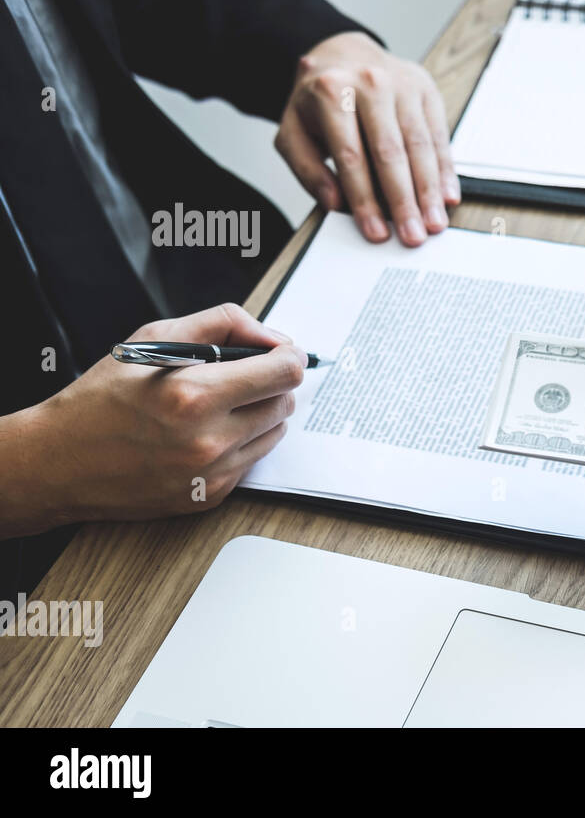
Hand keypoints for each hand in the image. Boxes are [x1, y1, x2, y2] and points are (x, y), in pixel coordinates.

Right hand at [0, 304, 304, 537]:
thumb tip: (272, 338)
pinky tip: (203, 434)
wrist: (59, 461)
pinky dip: (239, 443)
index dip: (289, 357)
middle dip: (270, 384)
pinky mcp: (210, 496)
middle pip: (285, 403)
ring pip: (275, 433)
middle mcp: (208, 440)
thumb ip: (222, 324)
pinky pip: (252, 461)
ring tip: (217, 406)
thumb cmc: (101, 398)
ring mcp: (212, 474)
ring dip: (258, 414)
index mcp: (194, 395)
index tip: (281, 352)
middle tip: (239, 378)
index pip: (284, 373)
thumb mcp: (153, 338)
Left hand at [275, 31, 458, 245]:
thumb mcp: (293, 131)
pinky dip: (445, 170)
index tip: (376, 232)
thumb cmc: (319, 102)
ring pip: (420, 146)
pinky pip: (439, 136)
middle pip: (391, 152)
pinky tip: (447, 196)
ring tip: (433, 223)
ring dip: (429, 190)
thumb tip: (334, 202)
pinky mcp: (427, 91)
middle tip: (413, 235)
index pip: (351, 156)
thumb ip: (307, 170)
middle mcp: (371, 84)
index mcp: (331, 92)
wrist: (344, 56)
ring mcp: (403, 85)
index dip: (365, 199)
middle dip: (404, 200)